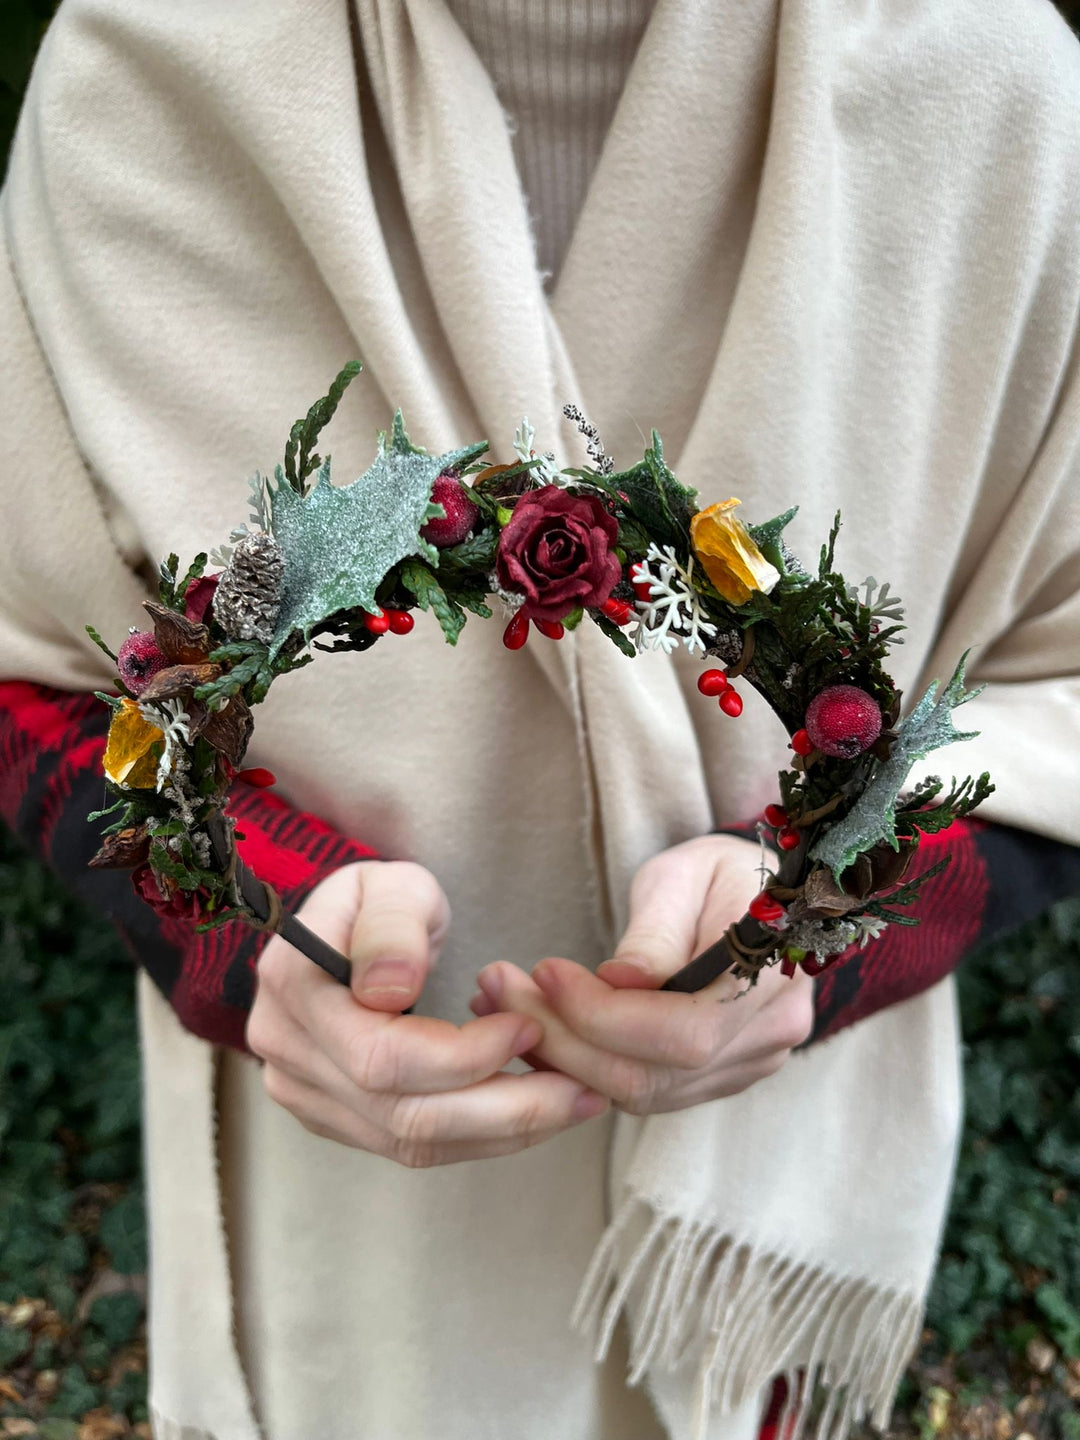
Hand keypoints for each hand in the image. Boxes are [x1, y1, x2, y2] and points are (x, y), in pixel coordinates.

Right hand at [247, 861, 608, 1165]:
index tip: (529, 1028)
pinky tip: (532, 1111)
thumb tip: (389, 989)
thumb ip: (391, 927)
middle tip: (581, 1090)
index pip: (382, 1056)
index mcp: (294, 987)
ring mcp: (306, 1092)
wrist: (349, 927)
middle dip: (504, 1109)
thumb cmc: (378, 900)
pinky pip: (410, 1144)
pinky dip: (480, 1134)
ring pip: (411, 1142)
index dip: (465, 1056)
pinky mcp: (336, 1116)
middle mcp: (288, 1051)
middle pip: (402, 1114)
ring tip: (573, 1104)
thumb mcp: (391, 885)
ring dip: (503, 1131)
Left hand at [469, 835, 813, 1115]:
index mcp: (771, 975)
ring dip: (560, 1056)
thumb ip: (656, 931)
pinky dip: (582, 1065)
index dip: (604, 1015)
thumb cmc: (722, 873)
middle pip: (653, 1075)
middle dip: (562, 1039)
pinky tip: (539, 1028)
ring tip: (501, 1006)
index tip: (544, 972)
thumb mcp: (687, 874)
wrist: (765, 897)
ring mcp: (746, 1064)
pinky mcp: (716, 1077)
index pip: (683, 1031)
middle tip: (495, 990)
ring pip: (640, 1092)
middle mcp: (767, 1034)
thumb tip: (618, 983)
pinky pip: (643, 1090)